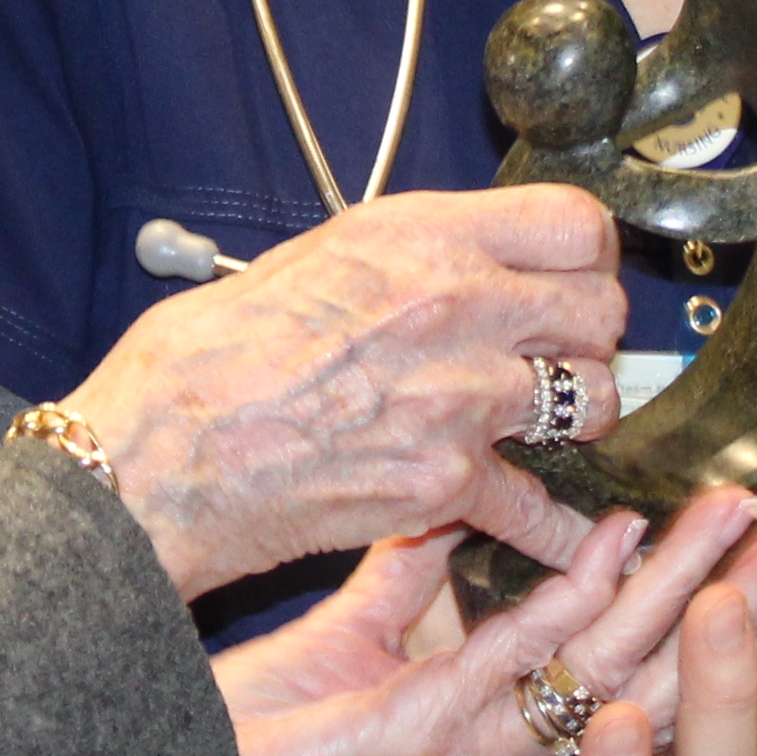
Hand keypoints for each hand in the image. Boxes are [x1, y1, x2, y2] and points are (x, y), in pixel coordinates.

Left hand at [60, 431, 756, 755]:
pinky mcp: (442, 739)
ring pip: (644, 689)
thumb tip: (462, 487)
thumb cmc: (275, 738)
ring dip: (703, 606)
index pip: (717, 702)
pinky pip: (539, 672)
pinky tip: (626, 542)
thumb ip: (430, 569)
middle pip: (727, 726)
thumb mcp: (373, 635)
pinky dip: (586, 604)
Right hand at [61, 187, 625, 594]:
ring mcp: (459, 398)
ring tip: (535, 428)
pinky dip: (548, 530)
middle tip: (552, 357)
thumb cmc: (202, 362)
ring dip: (575, 420)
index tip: (567, 278)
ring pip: (594, 403)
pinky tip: (554, 534)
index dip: (583, 255)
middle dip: (586, 337)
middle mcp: (454, 304)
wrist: (154, 457)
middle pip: (602, 311)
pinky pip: (538, 508)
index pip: (574, 221)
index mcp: (416, 236)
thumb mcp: (307, 259)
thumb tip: (450, 261)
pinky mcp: (444, 483)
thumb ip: (400, 259)